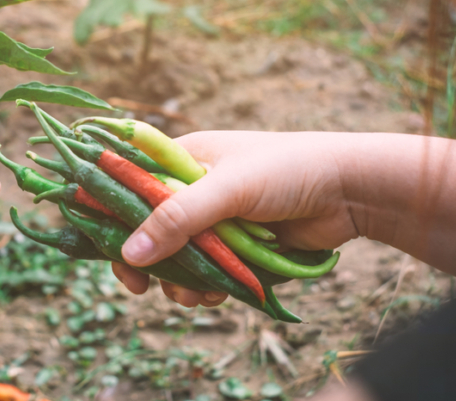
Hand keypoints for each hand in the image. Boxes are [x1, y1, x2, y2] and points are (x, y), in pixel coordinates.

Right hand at [113, 131, 356, 307]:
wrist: (351, 190)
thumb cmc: (286, 169)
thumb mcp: (227, 189)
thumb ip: (177, 219)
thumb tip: (129, 254)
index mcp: (181, 160)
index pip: (129, 186)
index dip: (112, 215)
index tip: (104, 246)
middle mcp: (192, 190)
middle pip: (148, 230)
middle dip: (145, 260)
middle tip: (138, 286)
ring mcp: (215, 221)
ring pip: (177, 258)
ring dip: (178, 281)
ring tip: (193, 295)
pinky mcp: (236, 248)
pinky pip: (206, 273)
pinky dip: (205, 287)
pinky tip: (216, 294)